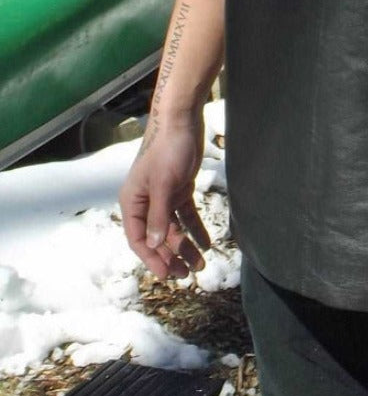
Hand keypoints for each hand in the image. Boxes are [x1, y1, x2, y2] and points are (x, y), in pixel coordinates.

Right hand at [119, 115, 210, 279]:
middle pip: (157, 237)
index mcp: (133, 201)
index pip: (138, 239)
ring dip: (186, 246)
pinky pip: (186, 215)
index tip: (167, 276)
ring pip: (173, 229)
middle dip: (172, 256)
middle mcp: (145, 202)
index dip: (152, 258)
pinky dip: (195, 229)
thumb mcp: (163, 184)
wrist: (183, 120)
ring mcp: (162, 196)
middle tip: (188, 275)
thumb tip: (155, 244)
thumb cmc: (168, 150)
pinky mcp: (179, 189)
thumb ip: (159, 216)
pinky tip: (207, 243)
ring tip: (201, 264)